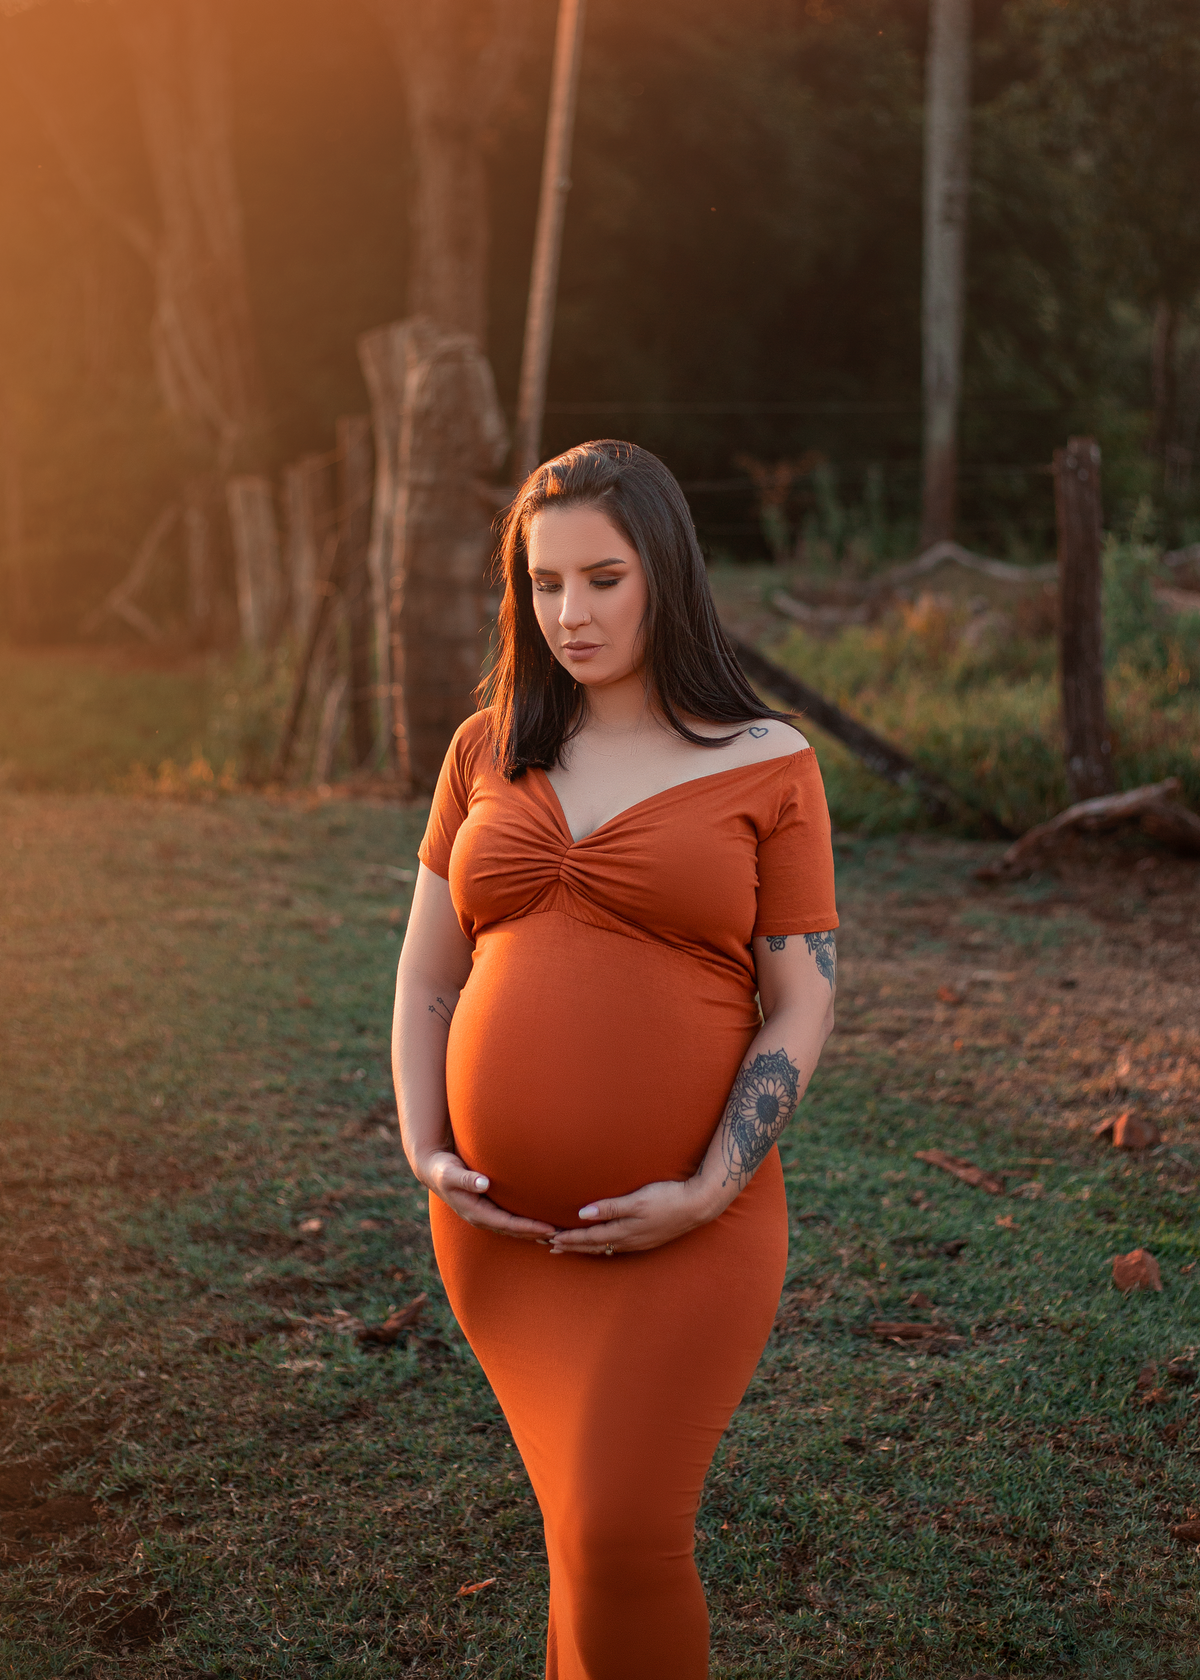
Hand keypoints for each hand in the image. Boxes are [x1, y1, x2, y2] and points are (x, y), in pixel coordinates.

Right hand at [419, 1150, 557, 1242]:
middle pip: (514, 1231)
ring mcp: (484, 1216)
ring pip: (513, 1229)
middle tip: (562, 1235)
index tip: (549, 1229)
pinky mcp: (488, 1210)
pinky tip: (540, 1225)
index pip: (507, 1224)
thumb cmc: (444, 1169)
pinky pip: (510, 1222)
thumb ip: (466, 1178)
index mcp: (475, 1212)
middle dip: (536, 1234)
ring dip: (533, 1233)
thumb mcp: (450, 1172)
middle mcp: (481, 1218)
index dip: (528, 1227)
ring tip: (557, 1235)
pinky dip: (525, 1225)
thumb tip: (483, 1183)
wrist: (434, 1172)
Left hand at [548, 1176, 725, 1256]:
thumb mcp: (637, 1200)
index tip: (551, 1240)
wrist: (697, 1205)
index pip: (590, 1237)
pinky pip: (617, 1247)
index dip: (570, 1238)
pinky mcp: (647, 1239)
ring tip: (571, 1248)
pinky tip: (602, 1245)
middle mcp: (629, 1240)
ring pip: (605, 1248)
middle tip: (552, 1248)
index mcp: (624, 1231)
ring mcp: (639, 1242)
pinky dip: (602, 1246)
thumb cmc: (667, 1198)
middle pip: (594, 1246)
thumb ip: (610, 1207)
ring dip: (586, 1247)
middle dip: (573, 1246)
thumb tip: (582, 1214)